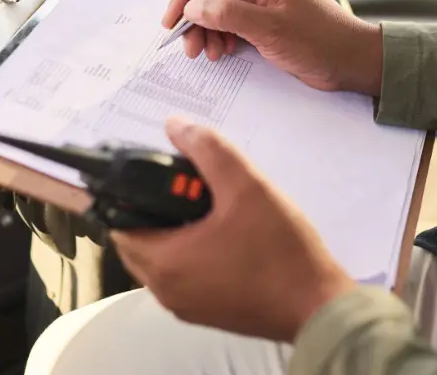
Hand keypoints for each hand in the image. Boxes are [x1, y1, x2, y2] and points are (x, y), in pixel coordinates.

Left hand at [110, 117, 356, 342]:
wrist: (318, 306)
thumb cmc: (279, 248)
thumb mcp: (245, 186)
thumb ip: (207, 148)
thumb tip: (174, 125)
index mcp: (163, 263)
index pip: (118, 222)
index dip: (127, 192)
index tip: (148, 172)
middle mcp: (165, 291)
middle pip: (137, 240)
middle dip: (151, 209)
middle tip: (183, 183)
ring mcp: (186, 306)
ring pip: (160, 258)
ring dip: (171, 229)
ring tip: (205, 203)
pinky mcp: (208, 312)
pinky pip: (183, 275)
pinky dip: (188, 251)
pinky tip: (221, 232)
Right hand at [162, 0, 382, 94]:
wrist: (352, 62)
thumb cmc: (321, 40)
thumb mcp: (269, 28)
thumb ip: (228, 14)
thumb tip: (194, 6)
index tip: (172, 20)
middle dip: (197, 21)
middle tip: (190, 47)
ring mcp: (263, 5)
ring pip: (221, 14)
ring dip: (209, 33)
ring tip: (209, 54)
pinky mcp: (267, 25)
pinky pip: (235, 27)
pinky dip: (224, 40)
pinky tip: (223, 53)